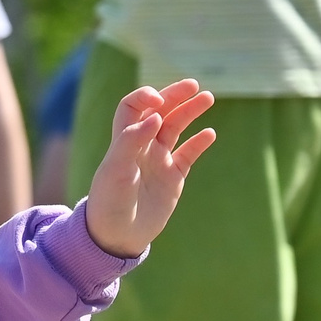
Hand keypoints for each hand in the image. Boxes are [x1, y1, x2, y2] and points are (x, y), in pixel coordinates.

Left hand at [80, 79, 215, 257]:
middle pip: (159, 111)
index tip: (157, 100)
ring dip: (190, 112)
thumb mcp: (116, 170)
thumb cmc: (109, 202)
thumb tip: (155, 114)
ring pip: (176, 128)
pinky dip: (199, 143)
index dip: (145, 97)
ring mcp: (158, 160)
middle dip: (174, 96)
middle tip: (193, 85)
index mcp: (123, 140)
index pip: (133, 106)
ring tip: (207, 98)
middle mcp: (142, 146)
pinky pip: (188, 154)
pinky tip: (210, 133)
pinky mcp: (173, 177)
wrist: (116, 235)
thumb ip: (132, 140)